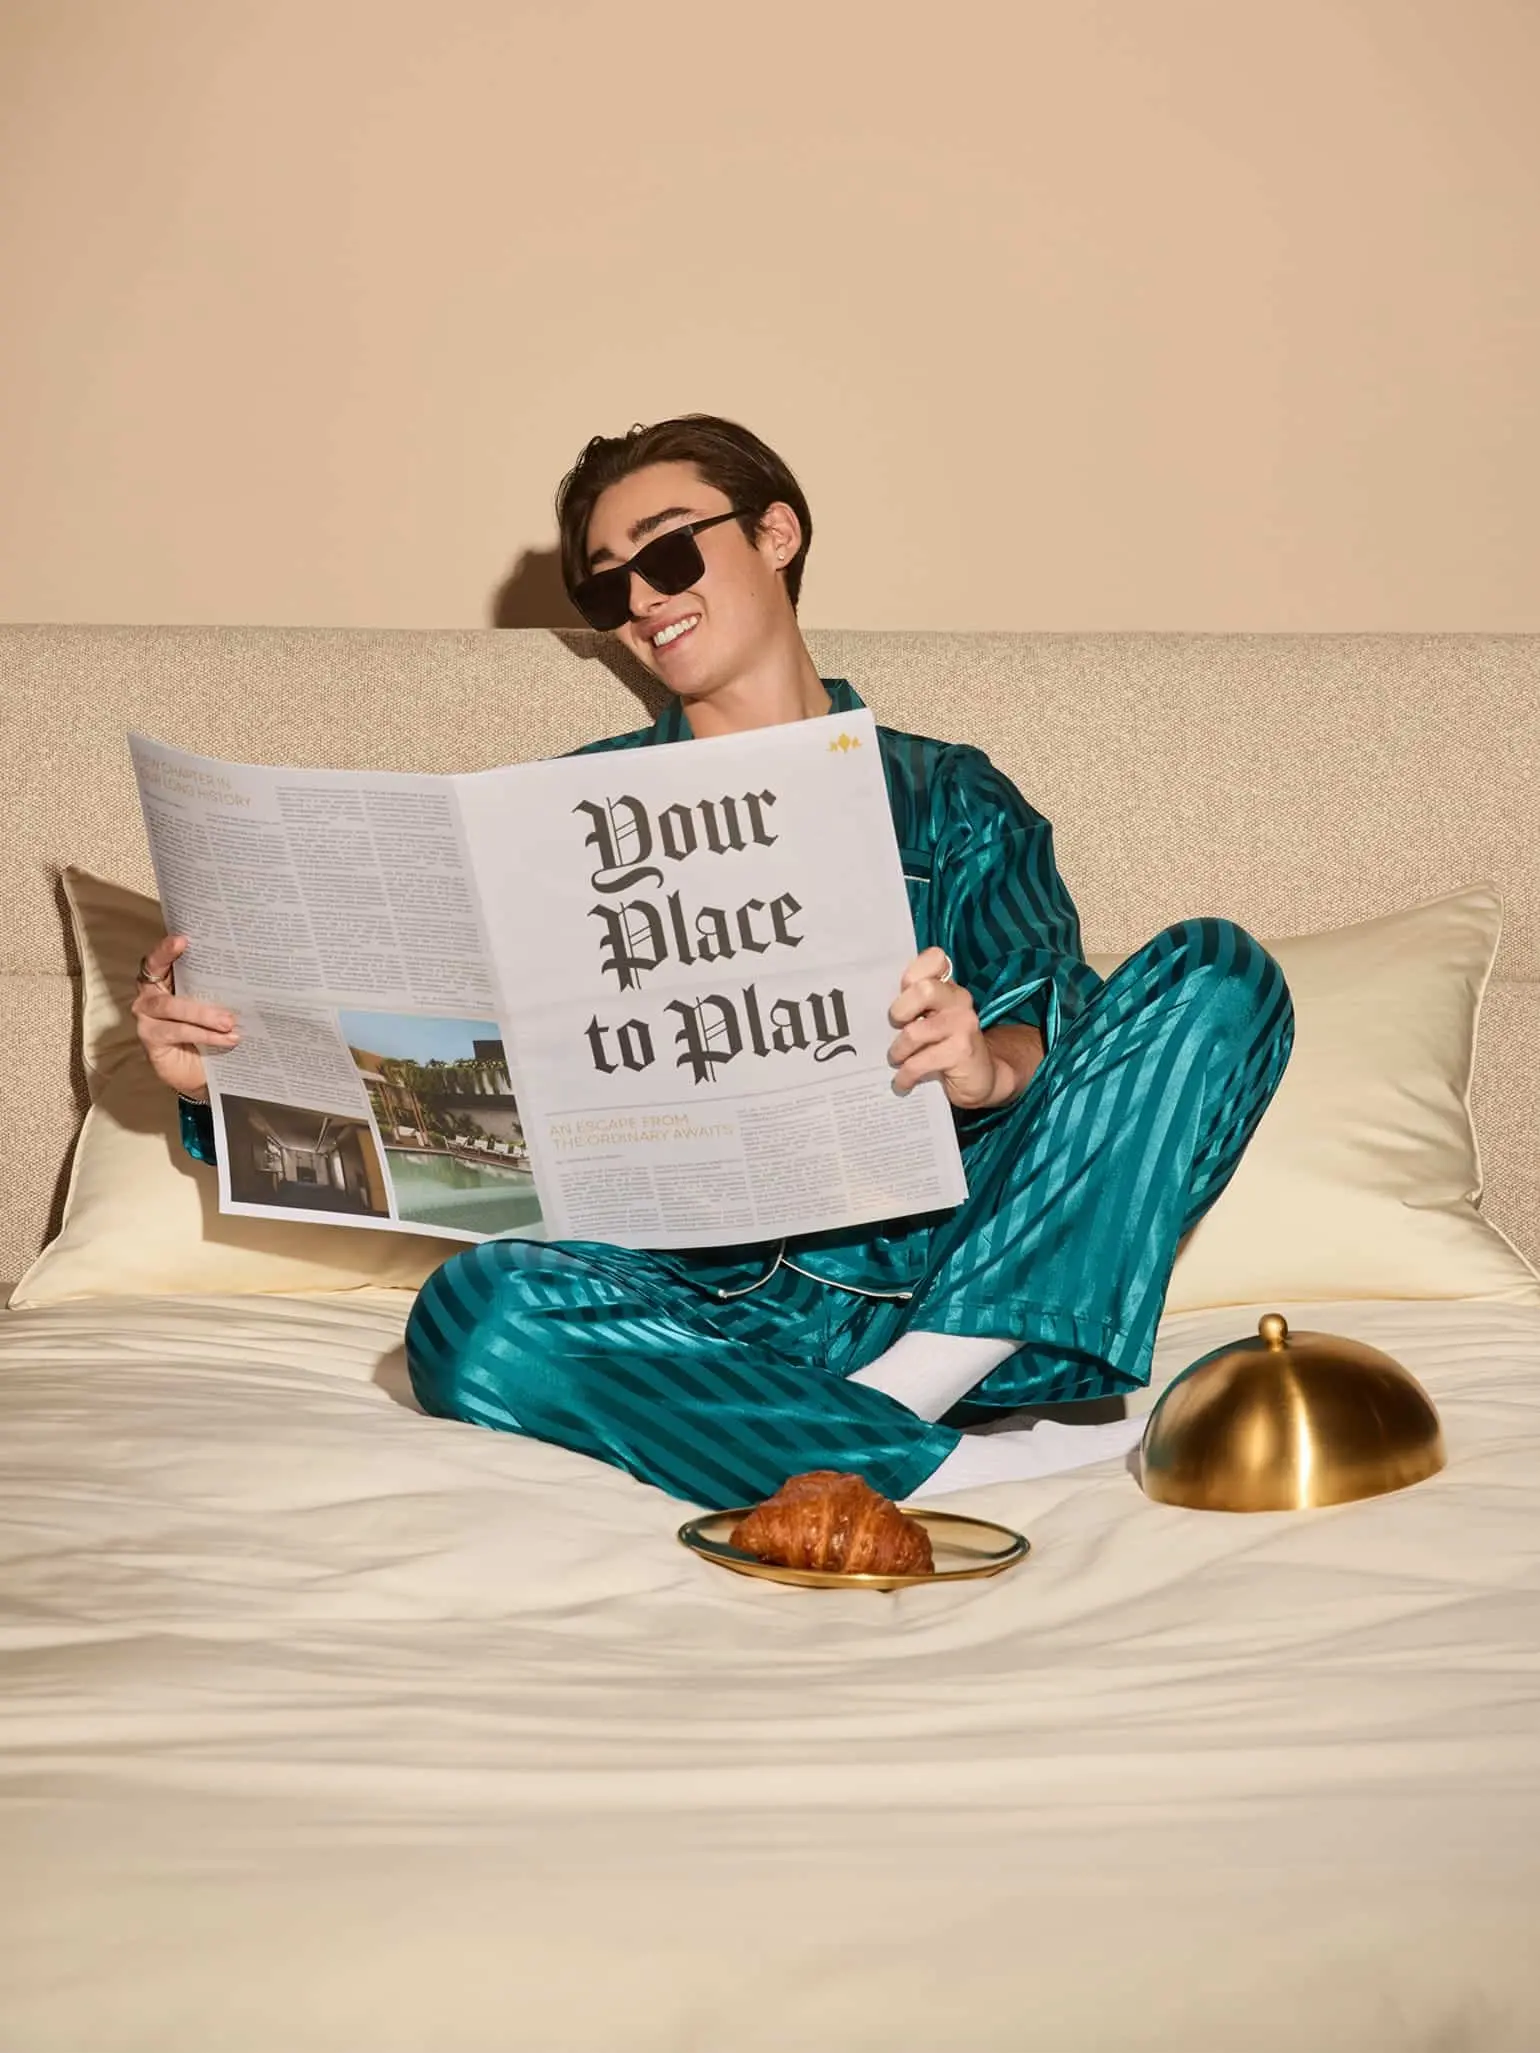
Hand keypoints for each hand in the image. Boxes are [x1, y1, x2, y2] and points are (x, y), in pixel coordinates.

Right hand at [130, 934, 239, 1100]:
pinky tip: (226, 1039)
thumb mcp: (215, 1006)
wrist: (201, 1069)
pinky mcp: (150, 1037)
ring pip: (172, 1007)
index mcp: (165, 978)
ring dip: (204, 1015)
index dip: (167, 949)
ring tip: (230, 1023)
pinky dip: (205, 1035)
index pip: (161, 959)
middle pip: (165, 982)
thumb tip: (249, 981)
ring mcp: (147, 1016)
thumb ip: (218, 991)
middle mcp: (150, 993)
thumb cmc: (209, 1030)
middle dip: (198, 990)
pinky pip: (177, 1031)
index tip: (183, 940)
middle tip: (226, 1004)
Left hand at [887, 947, 999, 1108]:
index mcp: (949, 988)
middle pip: (923, 990)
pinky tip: (902, 1084)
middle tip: (896, 1028)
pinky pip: (920, 1062)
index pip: (935, 959)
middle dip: (899, 1011)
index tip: (902, 992)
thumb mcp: (931, 1022)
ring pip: (915, 1031)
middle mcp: (959, 1000)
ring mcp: (963, 1025)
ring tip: (896, 1060)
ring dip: (898, 1051)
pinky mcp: (962, 1052)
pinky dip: (905, 1076)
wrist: (982, 1079)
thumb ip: (912, 1007)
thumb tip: (871, 1007)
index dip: (913, 972)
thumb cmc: (946, 1048)